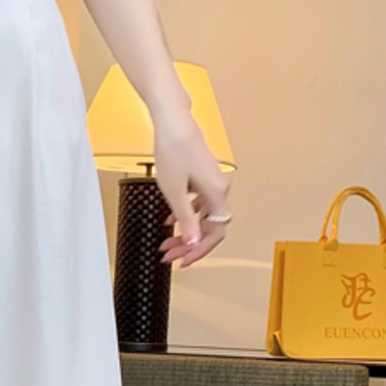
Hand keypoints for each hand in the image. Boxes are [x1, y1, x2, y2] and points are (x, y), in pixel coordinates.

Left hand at [151, 107, 231, 268]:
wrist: (173, 122)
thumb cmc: (173, 151)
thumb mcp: (175, 191)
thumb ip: (186, 219)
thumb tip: (194, 243)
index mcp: (217, 193)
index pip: (215, 233)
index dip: (200, 251)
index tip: (183, 262)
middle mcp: (220, 189)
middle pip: (209, 227)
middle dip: (189, 245)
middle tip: (169, 257)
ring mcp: (212, 182)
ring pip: (202, 217)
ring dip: (185, 232)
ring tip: (166, 243)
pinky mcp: (203, 177)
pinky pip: (199, 204)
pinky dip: (186, 215)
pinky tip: (170, 220)